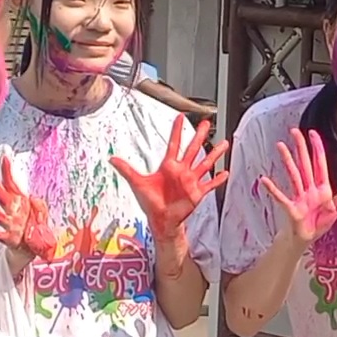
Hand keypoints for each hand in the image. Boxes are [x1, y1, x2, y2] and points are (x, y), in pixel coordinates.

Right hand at [0, 156, 56, 262]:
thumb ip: (40, 205)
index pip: (12, 185)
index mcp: (20, 203)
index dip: (8, 172)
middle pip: (0, 195)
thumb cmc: (34, 227)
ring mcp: (9, 224)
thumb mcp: (42, 213)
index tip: (5, 158)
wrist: (33, 247)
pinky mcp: (8, 237)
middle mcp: (12, 211)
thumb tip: (33, 197)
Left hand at [110, 114, 229, 240]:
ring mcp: (191, 181)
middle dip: (199, 136)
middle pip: (193, 149)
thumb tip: (111, 159)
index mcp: (169, 166)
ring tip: (224, 144)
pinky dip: (218, 179)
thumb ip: (126, 169)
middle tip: (207, 123)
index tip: (181, 117)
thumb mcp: (137, 183)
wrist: (161, 219)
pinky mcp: (197, 192)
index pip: (174, 144)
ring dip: (215, 154)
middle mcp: (182, 171)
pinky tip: (225, 172)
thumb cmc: (150, 202)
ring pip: (205, 163)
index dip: (177, 130)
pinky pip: (210, 184)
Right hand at [259, 128, 336, 246]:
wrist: (306, 240)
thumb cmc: (319, 223)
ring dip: (287, 160)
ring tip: (280, 145)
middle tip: (294, 131)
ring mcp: (299, 197)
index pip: (319, 163)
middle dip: (300, 147)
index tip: (312, 133)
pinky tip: (265, 180)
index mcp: (322, 188)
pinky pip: (282, 198)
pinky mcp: (292, 209)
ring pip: (294, 175)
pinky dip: (273, 190)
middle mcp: (309, 189)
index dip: (317, 148)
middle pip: (305, 164)